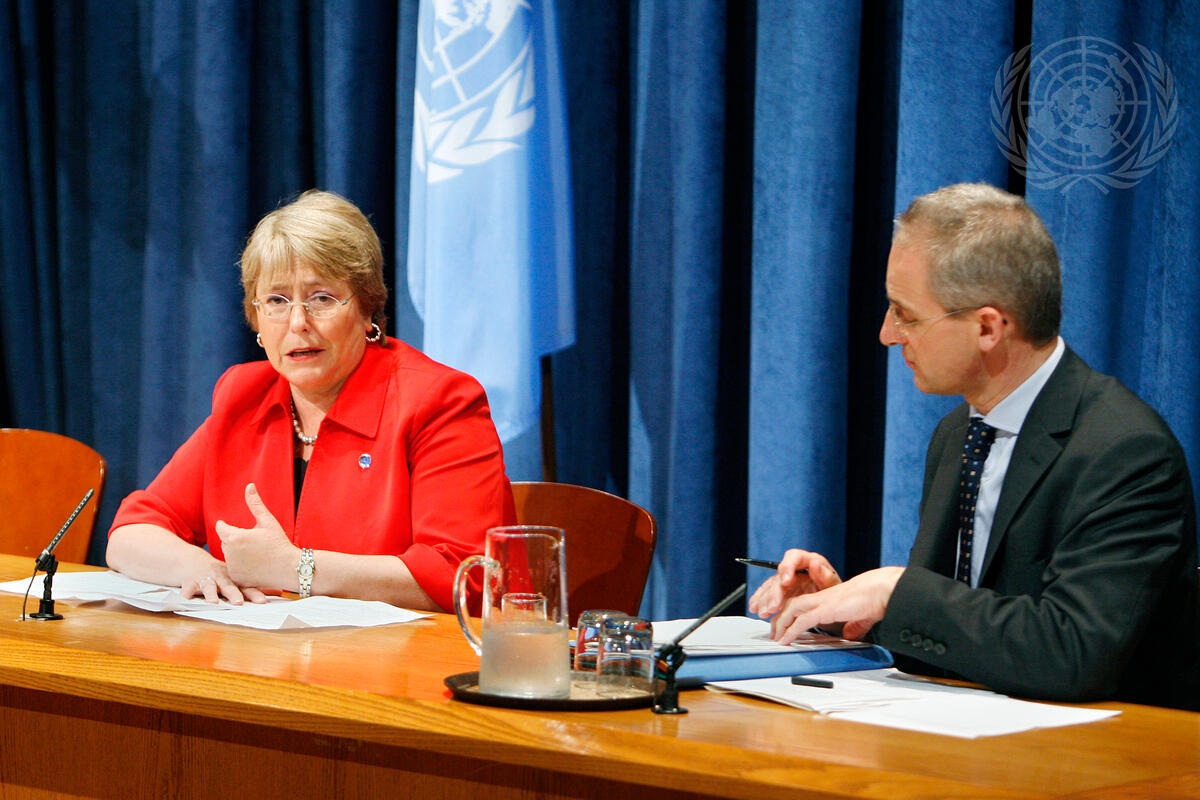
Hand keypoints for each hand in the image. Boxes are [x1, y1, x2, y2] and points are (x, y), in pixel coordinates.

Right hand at [180, 562, 266, 604]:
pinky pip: (188, 587)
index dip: (254, 593)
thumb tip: (279, 592)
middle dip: (234, 594)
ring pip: (209, 587)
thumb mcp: (236, 578)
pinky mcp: (191, 581)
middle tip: (239, 602)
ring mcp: (206, 578)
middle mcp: (220, 577)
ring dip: (211, 594)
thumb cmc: (220, 574)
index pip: (246, 586)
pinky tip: (186, 596)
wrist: (193, 562)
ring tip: (214, 602)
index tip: (263, 601)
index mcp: (233, 578)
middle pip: (229, 586)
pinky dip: (187, 591)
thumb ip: (255, 586)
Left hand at [215, 483, 293, 596]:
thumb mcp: (268, 521)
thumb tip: (249, 485)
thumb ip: (255, 504)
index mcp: (235, 536)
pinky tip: (254, 566)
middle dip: (235, 540)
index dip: (228, 526)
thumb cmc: (279, 543)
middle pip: (225, 542)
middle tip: (253, 543)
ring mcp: (232, 567)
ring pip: (229, 556)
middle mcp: (229, 553)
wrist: (290, 568)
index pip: (221, 527)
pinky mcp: (236, 579)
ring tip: (255, 555)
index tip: (237, 528)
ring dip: (236, 554)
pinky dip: (240, 567)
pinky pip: (232, 570)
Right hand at [747, 549, 841, 618]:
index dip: (787, 567)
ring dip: (765, 599)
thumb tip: (815, 564)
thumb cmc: (836, 596)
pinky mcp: (781, 592)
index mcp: (809, 562)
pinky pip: (767, 594)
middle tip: (773, 607)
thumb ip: (826, 576)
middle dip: (774, 592)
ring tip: (764, 612)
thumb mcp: (835, 588)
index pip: (794, 557)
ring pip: (771, 586)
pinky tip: (755, 607)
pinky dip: (760, 600)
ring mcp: (786, 580)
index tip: (786, 581)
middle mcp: (795, 569)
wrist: (833, 608)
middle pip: (780, 575)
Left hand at [769, 566, 904, 643]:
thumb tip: (851, 633)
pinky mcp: (826, 609)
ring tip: (776, 638)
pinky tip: (786, 640)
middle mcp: (822, 597)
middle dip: (780, 619)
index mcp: (829, 598)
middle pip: (792, 604)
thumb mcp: (861, 616)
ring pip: (792, 609)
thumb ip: (854, 624)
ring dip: (781, 624)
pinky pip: (802, 621)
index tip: (786, 626)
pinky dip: (791, 631)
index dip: (792, 614)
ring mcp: (822, 602)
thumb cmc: (876, 598)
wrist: (882, 590)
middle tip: (774, 633)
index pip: (803, 603)